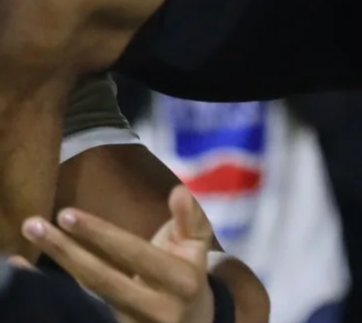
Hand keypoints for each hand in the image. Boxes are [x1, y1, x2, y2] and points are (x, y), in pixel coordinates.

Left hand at [18, 184, 218, 322]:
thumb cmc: (189, 273)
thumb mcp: (198, 244)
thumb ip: (190, 217)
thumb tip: (178, 191)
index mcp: (179, 281)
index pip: (133, 254)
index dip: (101, 234)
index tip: (67, 214)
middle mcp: (154, 309)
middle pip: (101, 280)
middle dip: (66, 252)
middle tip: (33, 225)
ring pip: (86, 300)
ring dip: (53, 274)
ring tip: (23, 247)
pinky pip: (79, 313)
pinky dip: (52, 296)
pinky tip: (27, 278)